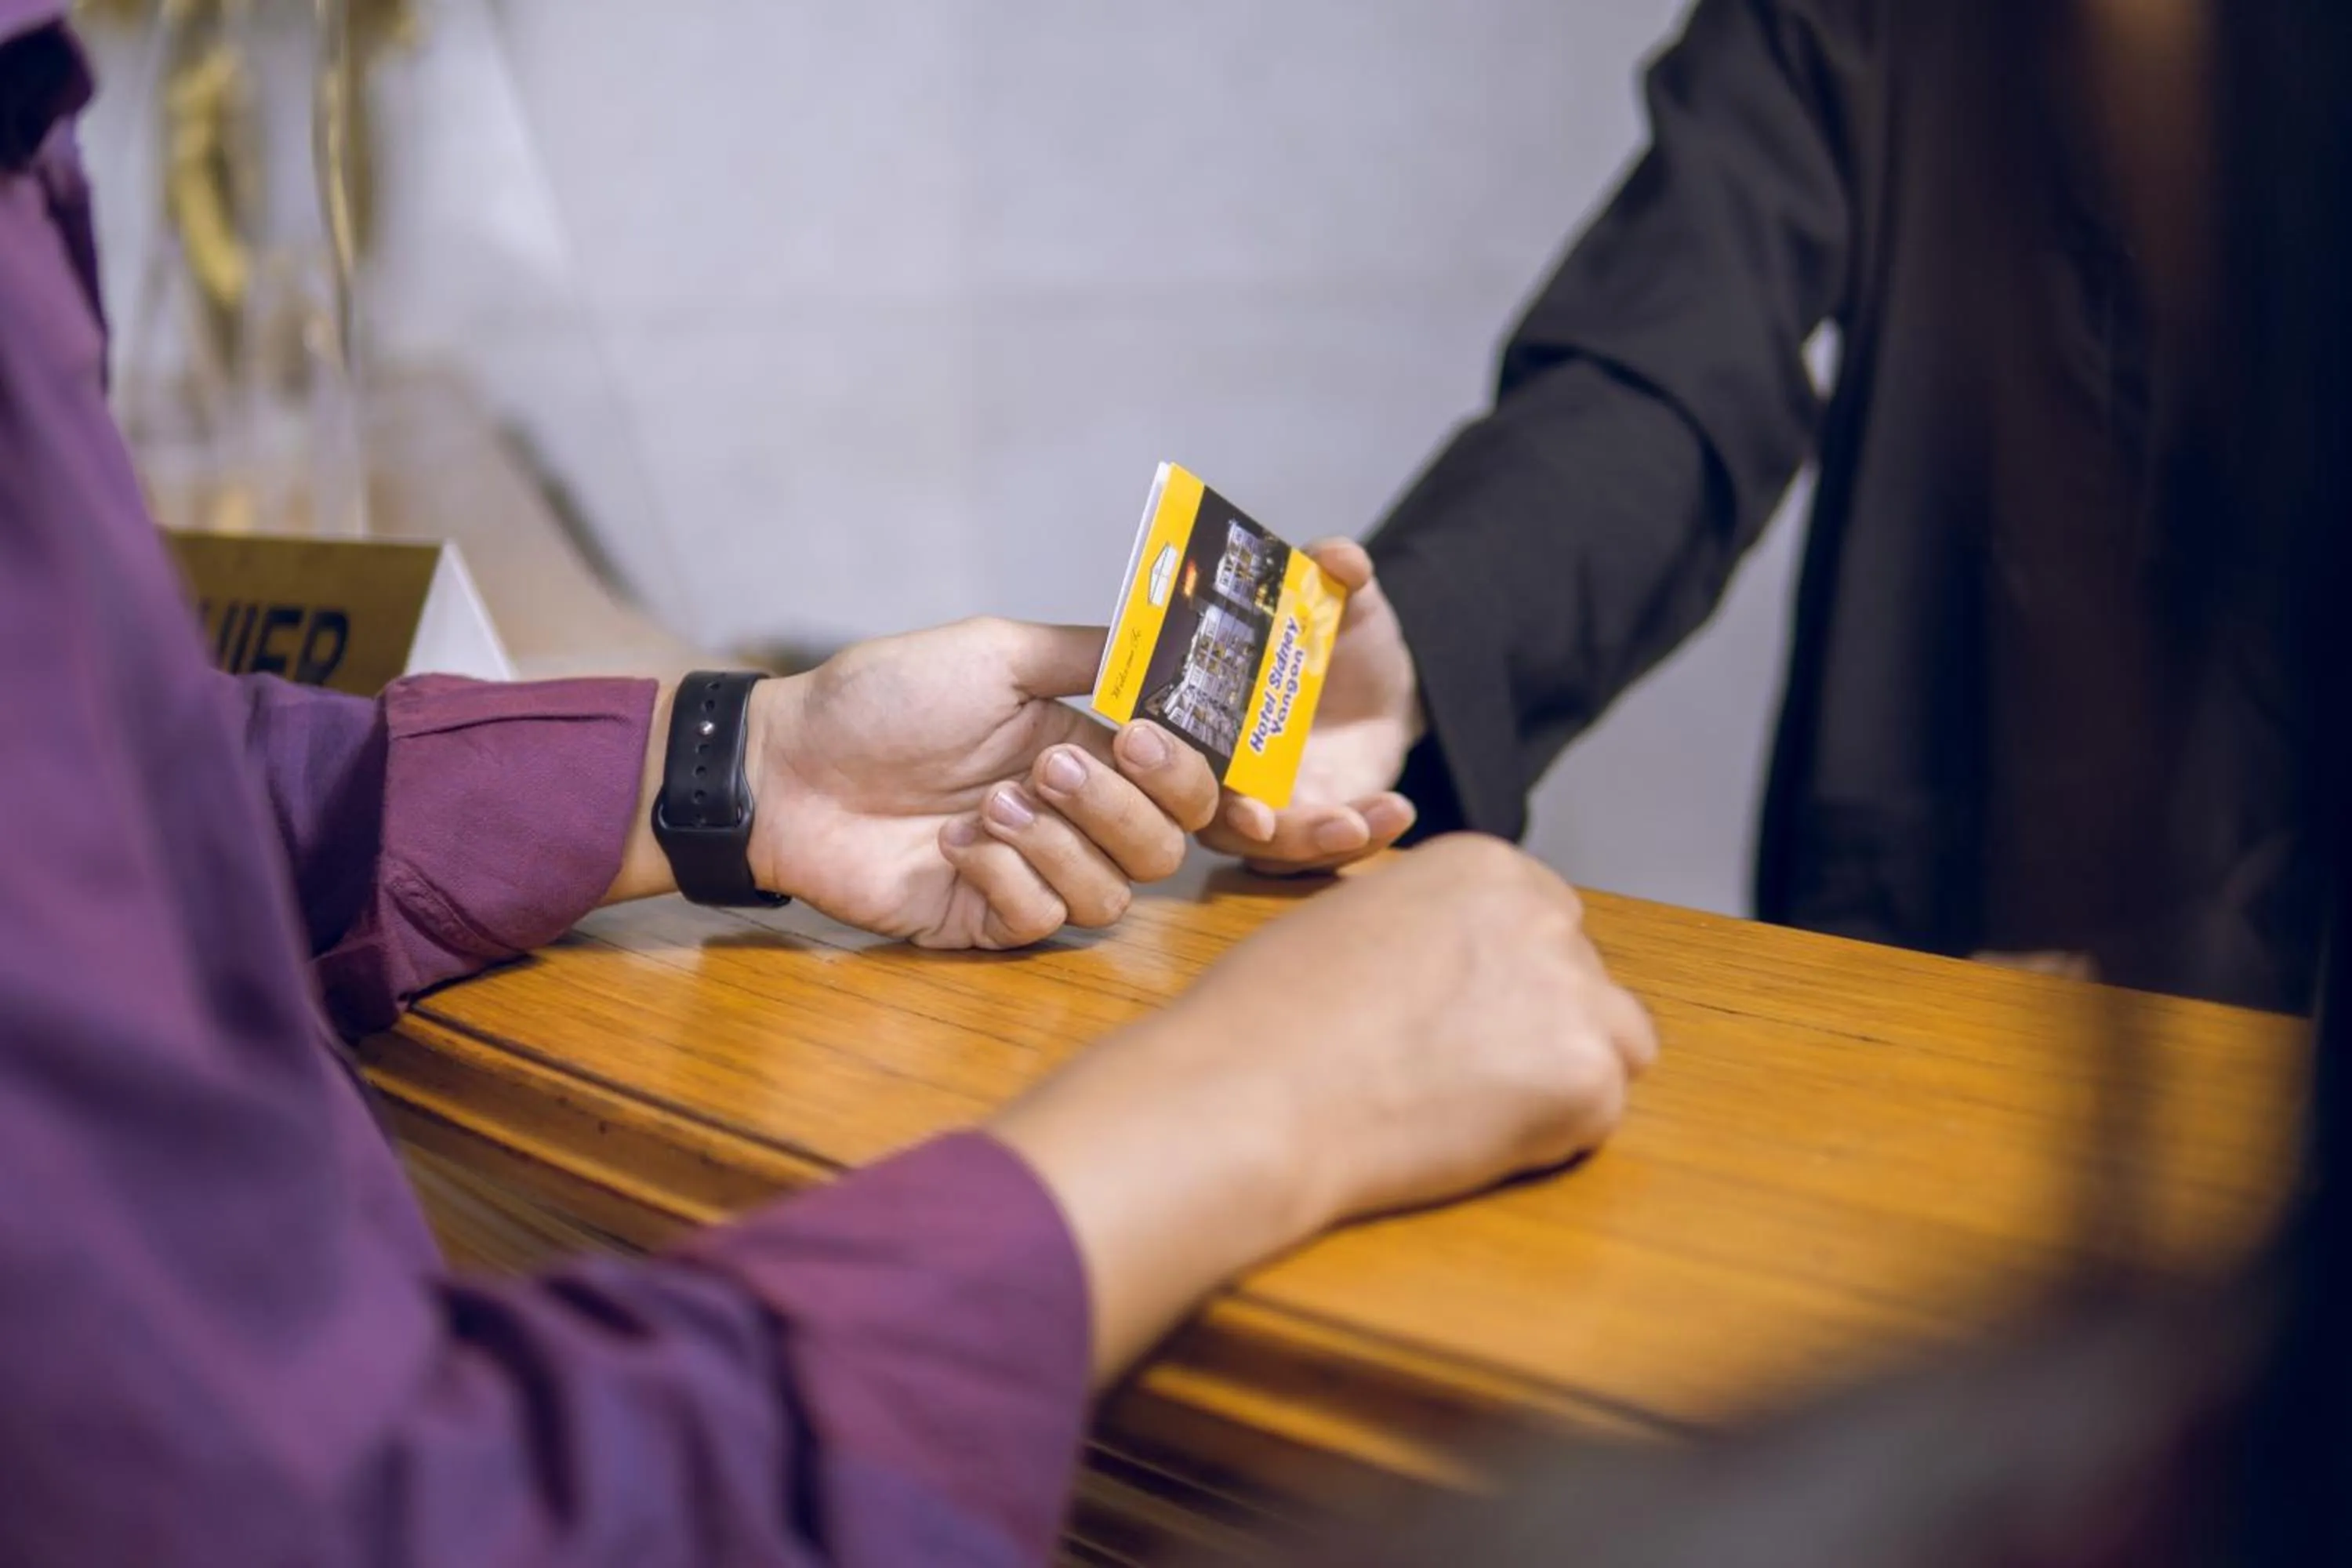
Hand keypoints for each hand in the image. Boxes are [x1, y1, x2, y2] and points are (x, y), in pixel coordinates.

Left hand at [745, 618, 1219, 948]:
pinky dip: (1006, 877)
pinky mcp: (986, 921)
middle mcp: (1072, 818)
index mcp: (1086, 749)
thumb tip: (1170, 648)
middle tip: (1052, 765)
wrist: (790, 765)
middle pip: (1162, 846)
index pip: (1183, 782)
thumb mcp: (992, 652)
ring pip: (1111, 893)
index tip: (1148, 743)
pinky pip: (1042, 920)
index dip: (1188, 773)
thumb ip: (1087, 654)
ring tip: (990, 803)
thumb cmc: (881, 700)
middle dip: (1119, 806)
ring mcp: (1031, 874)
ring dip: (1058, 843)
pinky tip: (954, 844)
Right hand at [990, 833, 1653, 1380]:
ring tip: (1463, 1105)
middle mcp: (1542, 914)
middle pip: (1584, 979)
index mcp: (1484, 866)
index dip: (1508, 980)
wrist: (1250, 1096)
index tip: (1466, 1018)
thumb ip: (1429, 932)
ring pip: (1614, 1043)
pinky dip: (1547, 1137)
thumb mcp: (1352, 923)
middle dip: (1538, 1026)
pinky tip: (1465, 1136)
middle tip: (1455, 1073)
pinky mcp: (1586, 1076)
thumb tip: (1456, 973)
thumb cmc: (1266, 1017)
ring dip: (1559, 1075)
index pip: (1547, 920)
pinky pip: (1599, 1115)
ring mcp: (1573, 993)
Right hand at [1199, 539, 1423, 872]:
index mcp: (1207, 709)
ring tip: (1366, 822)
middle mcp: (1222, 766)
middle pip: (1219, 821)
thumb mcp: (1343, 603)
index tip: (1249, 803)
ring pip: (1271, 851)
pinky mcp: (1306, 829)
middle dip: (1269, 834)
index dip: (1197, 783)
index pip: (1178, 753)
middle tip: (1327, 823)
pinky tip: (1395, 814)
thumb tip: (1342, 557)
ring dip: (1319, 847)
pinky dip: (1359, 844)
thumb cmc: (1340, 643)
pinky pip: (1320, 854)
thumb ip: (1337, 575)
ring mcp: (1264, 805)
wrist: (1381, 687)